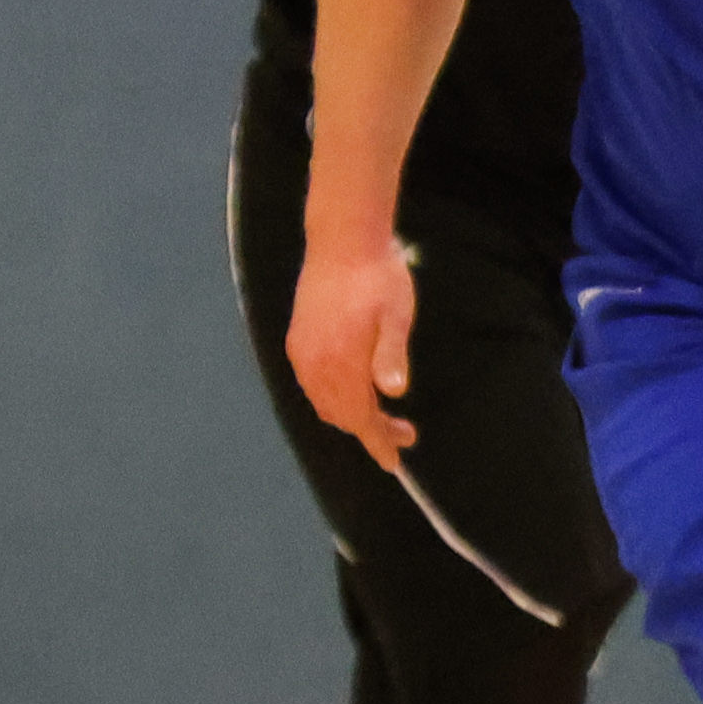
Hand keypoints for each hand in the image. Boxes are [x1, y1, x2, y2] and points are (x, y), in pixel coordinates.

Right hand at [289, 232, 418, 470]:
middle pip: (342, 415)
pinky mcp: (298, 340)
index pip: (359, 418)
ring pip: (325, 402)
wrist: (342, 241)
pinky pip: (312, 385)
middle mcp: (314, 363)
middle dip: (371, 430)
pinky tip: (354, 391)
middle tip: (405, 432)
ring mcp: (302, 352)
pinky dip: (333, 399)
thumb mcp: (396, 315)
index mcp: (340, 361)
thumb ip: (391, 355)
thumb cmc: (377, 277)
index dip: (377, 443)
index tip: (393, 463)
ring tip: (384, 415)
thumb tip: (394, 391)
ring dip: (352, 415)